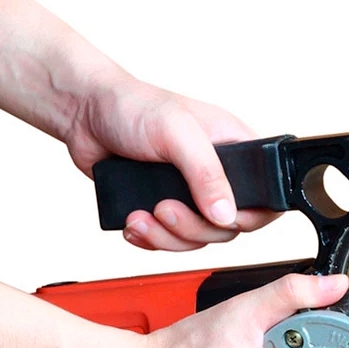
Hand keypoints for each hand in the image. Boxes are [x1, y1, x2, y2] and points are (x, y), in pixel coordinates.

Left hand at [65, 72, 279, 250]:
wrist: (84, 115)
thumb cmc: (132, 106)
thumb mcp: (177, 132)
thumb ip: (206, 173)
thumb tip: (226, 213)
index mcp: (233, 148)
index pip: (264, 196)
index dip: (250, 216)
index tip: (222, 218)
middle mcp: (214, 174)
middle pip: (227, 227)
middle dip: (194, 228)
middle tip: (165, 209)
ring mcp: (189, 194)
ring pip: (196, 238)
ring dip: (167, 237)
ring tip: (142, 217)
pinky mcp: (162, 207)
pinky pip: (168, 240)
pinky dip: (150, 239)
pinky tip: (134, 222)